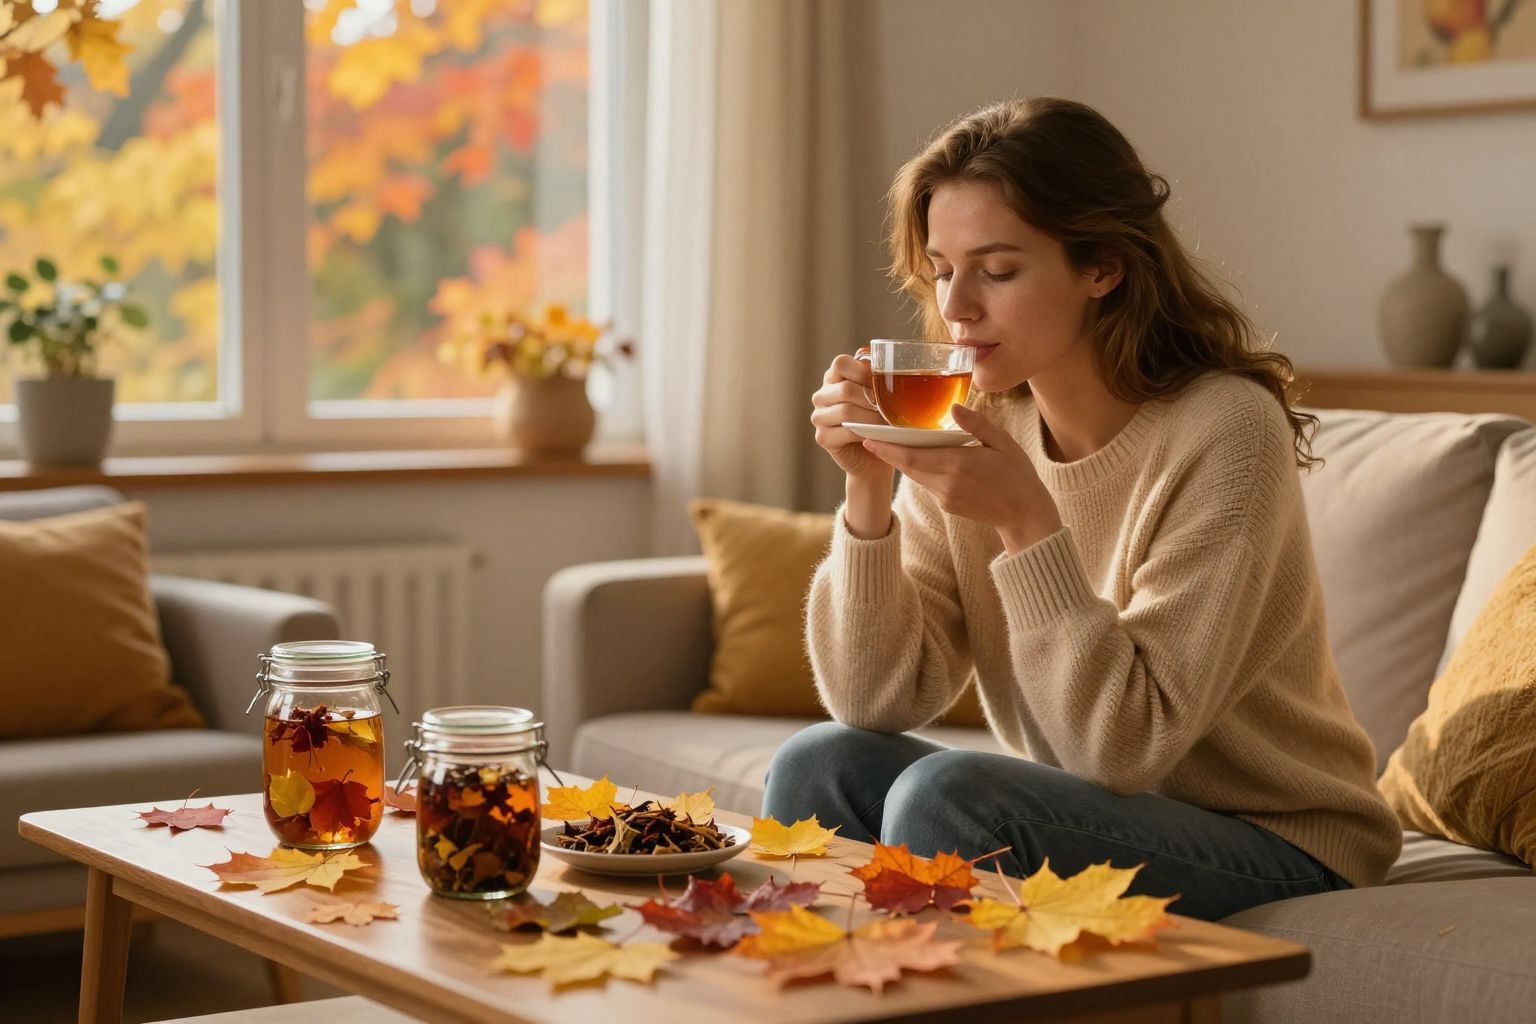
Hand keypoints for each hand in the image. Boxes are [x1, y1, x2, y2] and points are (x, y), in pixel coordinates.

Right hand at [810, 348, 891, 482]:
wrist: (876, 456)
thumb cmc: (880, 421)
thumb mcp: (881, 396)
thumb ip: (879, 378)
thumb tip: (890, 364)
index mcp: (834, 378)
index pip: (840, 363)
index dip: (862, 371)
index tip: (883, 384)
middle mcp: (822, 395)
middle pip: (845, 389)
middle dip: (873, 400)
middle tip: (892, 409)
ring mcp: (819, 417)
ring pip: (846, 411)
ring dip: (872, 418)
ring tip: (889, 423)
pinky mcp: (822, 437)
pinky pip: (845, 432)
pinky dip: (865, 434)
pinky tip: (878, 435)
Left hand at [859, 403, 1062, 553]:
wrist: (1024, 514)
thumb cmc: (1018, 474)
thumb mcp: (1003, 443)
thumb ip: (977, 424)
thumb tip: (954, 407)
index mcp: (959, 465)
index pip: (912, 456)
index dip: (887, 448)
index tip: (867, 438)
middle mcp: (946, 484)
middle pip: (906, 466)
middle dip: (886, 452)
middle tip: (867, 434)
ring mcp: (945, 498)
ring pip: (914, 475)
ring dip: (900, 460)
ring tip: (884, 442)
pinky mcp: (946, 505)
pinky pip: (925, 483)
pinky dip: (917, 469)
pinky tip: (914, 456)